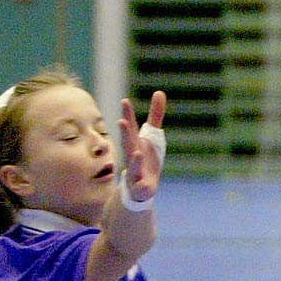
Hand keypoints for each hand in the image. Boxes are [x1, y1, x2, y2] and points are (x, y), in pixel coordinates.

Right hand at [118, 90, 166, 206]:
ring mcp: (135, 172)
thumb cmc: (145, 158)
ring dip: (134, 160)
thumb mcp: (153, 136)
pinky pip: (141, 187)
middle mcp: (132, 155)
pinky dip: (142, 186)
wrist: (139, 188)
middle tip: (122, 122)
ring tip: (136, 152)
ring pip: (133, 166)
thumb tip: (159, 92)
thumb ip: (155, 115)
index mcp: (135, 143)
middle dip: (125, 134)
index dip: (128, 115)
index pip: (131, 127)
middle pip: (129, 144)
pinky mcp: (141, 187)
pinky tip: (145, 185)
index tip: (125, 101)